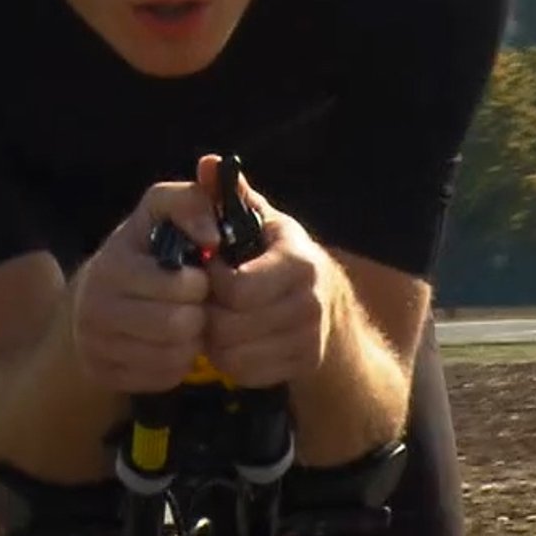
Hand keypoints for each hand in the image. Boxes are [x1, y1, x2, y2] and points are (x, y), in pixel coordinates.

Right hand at [71, 178, 221, 393]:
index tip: (196, 275)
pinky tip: (168, 344)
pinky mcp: (103, 374)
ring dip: (191, 341)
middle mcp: (93, 307)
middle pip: (179, 325)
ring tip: (184, 322)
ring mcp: (94, 345)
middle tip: (194, 304)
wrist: (97, 294)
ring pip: (175, 356)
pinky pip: (163, 378)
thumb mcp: (161, 212)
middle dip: (198, 314)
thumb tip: (214, 235)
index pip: (182, 286)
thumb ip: (191, 202)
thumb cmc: (144, 250)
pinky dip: (176, 362)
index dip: (200, 282)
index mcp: (112, 265)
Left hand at [196, 155, 345, 388]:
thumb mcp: (261, 221)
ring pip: (233, 354)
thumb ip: (231, 195)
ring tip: (217, 319)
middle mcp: (310, 303)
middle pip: (230, 326)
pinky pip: (244, 372)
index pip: (236, 288)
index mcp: (299, 261)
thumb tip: (206, 163)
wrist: (329, 305)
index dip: (210, 282)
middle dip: (208, 313)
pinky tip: (232, 340)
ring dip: (214, 340)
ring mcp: (309, 338)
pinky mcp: (302, 365)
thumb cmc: (279, 256)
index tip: (208, 271)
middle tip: (206, 301)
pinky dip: (229, 360)